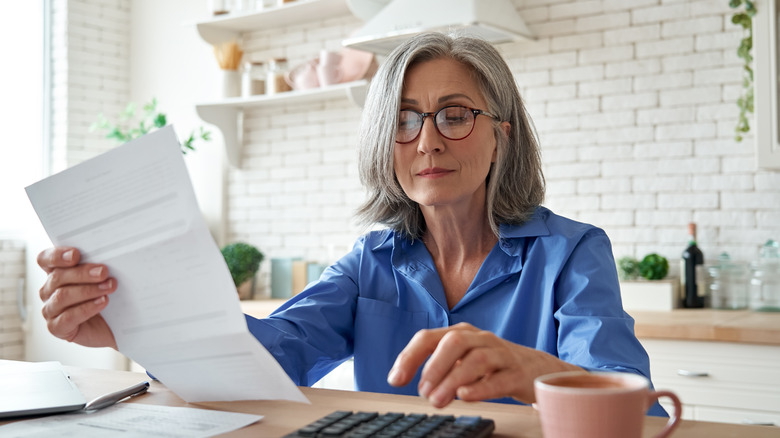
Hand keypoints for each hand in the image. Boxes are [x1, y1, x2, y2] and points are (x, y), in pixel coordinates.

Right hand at [37, 247, 117, 348]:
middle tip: (103, 272)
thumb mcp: (100, 279)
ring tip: (109, 287)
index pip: (45, 259)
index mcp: (55, 273)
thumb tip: (105, 259)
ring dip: (88, 290)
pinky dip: (87, 308)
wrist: (111, 326)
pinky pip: (68, 317)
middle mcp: (48, 290)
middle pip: (58, 277)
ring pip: (62, 296)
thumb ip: (96, 267)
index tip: (75, 254)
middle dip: (83, 273)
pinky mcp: (56, 327)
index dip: (57, 255)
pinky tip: (102, 302)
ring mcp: (50, 310)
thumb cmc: (104, 297)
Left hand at [387, 323, 580, 407]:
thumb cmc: (492, 365)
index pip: (429, 337)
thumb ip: (436, 366)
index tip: (395, 379)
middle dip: (434, 366)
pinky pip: (500, 378)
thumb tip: (407, 380)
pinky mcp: (517, 374)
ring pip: (477, 359)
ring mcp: (501, 354)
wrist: (537, 369)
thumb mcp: (462, 359)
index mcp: (462, 333)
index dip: (409, 357)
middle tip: (422, 392)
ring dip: (453, 380)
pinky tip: (465, 396)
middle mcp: (480, 339)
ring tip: (438, 400)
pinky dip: (480, 387)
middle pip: (454, 342)